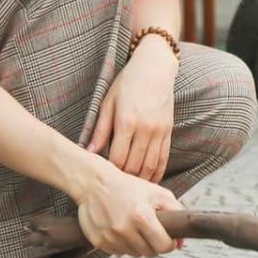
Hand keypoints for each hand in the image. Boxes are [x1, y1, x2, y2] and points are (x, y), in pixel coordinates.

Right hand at [74, 158, 180, 257]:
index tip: (168, 237)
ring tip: (134, 226)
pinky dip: (123, 244)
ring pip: (134, 254)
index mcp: (141, 216)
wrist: (95, 183)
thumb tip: (182, 243)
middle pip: (149, 253)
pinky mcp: (98, 241)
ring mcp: (110, 237)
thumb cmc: (129, 186)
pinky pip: (118, 252)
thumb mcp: (158, 193)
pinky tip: (121, 228)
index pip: (163, 246)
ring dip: (138, 244)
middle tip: (150, 230)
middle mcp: (124, 229)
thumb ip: (176, 213)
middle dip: (154, 243)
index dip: (169, 244)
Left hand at [89, 37, 177, 182]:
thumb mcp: (108, 103)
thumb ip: (100, 130)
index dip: (111, 172)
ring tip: (130, 189)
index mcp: (127, 122)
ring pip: (150, 166)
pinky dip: (157, 172)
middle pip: (134, 166)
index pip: (118, 158)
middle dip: (124, 180)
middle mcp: (145, 129)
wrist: (155, 68)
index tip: (103, 179)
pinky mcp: (168, 131)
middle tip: (115, 188)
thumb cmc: (127, 83)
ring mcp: (159, 131)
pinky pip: (164, 158)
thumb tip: (88, 153)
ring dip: (141, 180)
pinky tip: (150, 181)